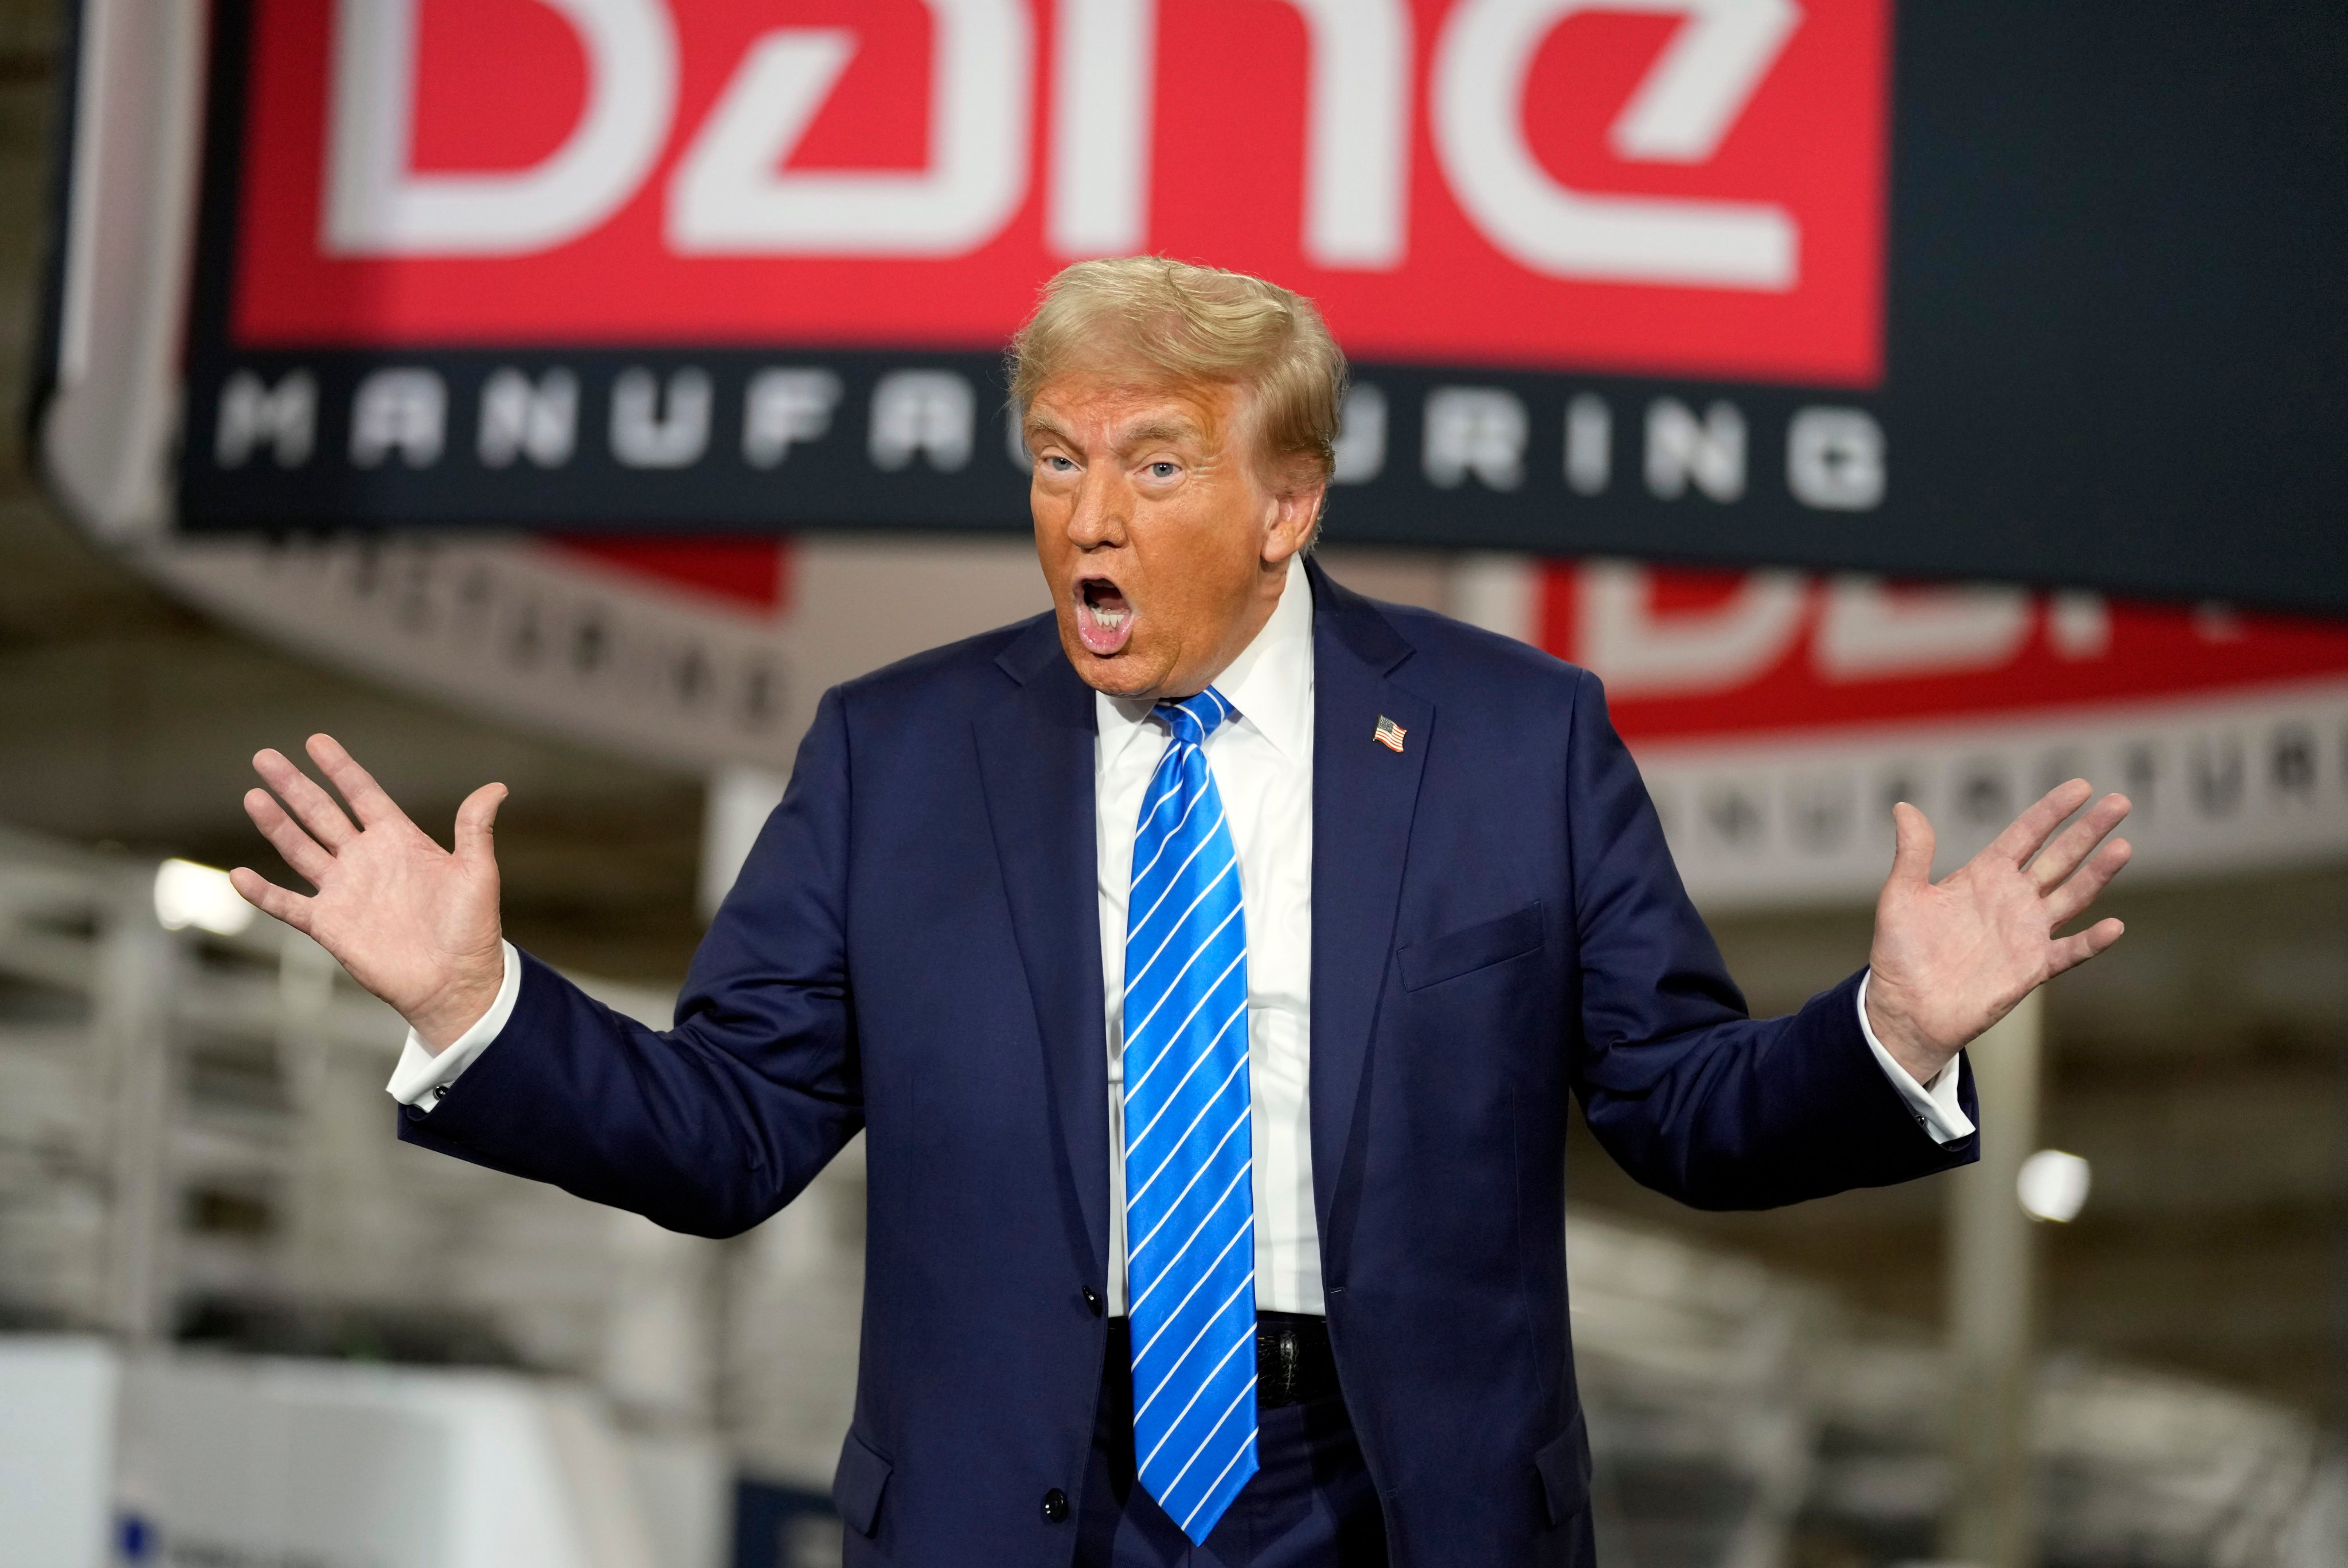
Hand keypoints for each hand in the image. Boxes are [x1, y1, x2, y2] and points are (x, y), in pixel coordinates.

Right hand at [231, 734, 507, 1051]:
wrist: (455, 982)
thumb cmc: (472, 929)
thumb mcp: (477, 873)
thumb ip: (475, 828)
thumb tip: (497, 786)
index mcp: (400, 841)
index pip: (363, 794)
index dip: (340, 768)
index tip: (315, 741)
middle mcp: (366, 860)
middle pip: (321, 813)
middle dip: (294, 785)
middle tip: (264, 756)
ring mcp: (344, 891)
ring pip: (300, 849)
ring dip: (275, 824)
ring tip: (253, 795)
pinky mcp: (329, 925)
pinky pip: (288, 905)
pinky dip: (262, 892)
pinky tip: (238, 875)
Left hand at [1864, 779, 2130, 1084]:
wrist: (1906, 1008)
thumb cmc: (1901, 952)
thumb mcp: (1902, 896)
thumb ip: (1912, 853)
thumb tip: (1903, 807)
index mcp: (1984, 876)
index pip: (2026, 835)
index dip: (2053, 811)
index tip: (2082, 787)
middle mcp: (2012, 899)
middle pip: (2059, 858)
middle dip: (2089, 831)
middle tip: (2121, 802)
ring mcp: (2026, 933)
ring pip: (2072, 896)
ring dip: (2098, 873)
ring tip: (2124, 846)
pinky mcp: (2031, 968)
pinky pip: (2069, 952)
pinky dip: (2091, 941)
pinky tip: (2114, 926)